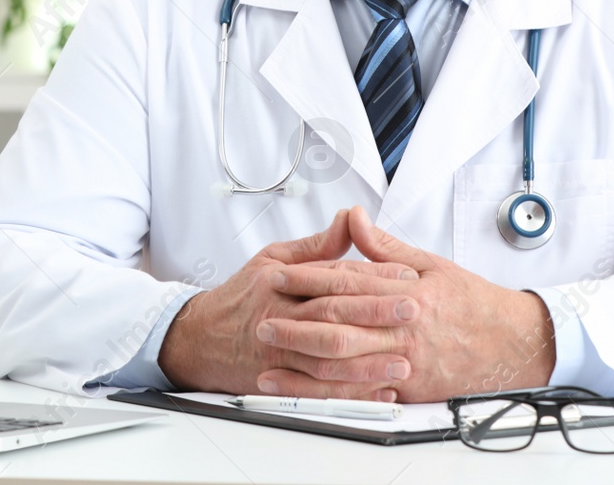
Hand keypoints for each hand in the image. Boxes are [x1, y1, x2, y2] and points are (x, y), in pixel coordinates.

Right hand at [157, 209, 415, 399]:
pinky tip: (378, 393)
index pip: (333, 276)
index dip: (372, 275)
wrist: (200, 337)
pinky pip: (317, 389)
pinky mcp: (276, 379)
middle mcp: (278, 314)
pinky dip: (351, 394)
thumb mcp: (273, 258)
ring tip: (403, 361)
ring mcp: (277, 350)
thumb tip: (349, 219)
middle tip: (413, 310)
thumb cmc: (242, 297)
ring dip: (367, 361)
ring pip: (327, 357)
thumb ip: (317, 245)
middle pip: (332, 312)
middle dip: (376, 312)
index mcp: (280, 280)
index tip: (406, 275)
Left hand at [255, 206, 555, 401]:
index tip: (276, 277)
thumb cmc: (472, 302)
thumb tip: (353, 218)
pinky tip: (308, 392)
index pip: (345, 282)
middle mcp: (403, 326)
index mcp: (405, 291)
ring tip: (271, 358)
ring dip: (303, 361)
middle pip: (339, 323)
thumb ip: (385, 246)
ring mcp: (406, 361)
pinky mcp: (411, 389)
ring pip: (346, 362)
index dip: (306, 279)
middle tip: (261, 320)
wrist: (515, 343)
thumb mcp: (430, 263)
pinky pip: (365, 393)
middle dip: (295, 322)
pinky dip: (333, 394)